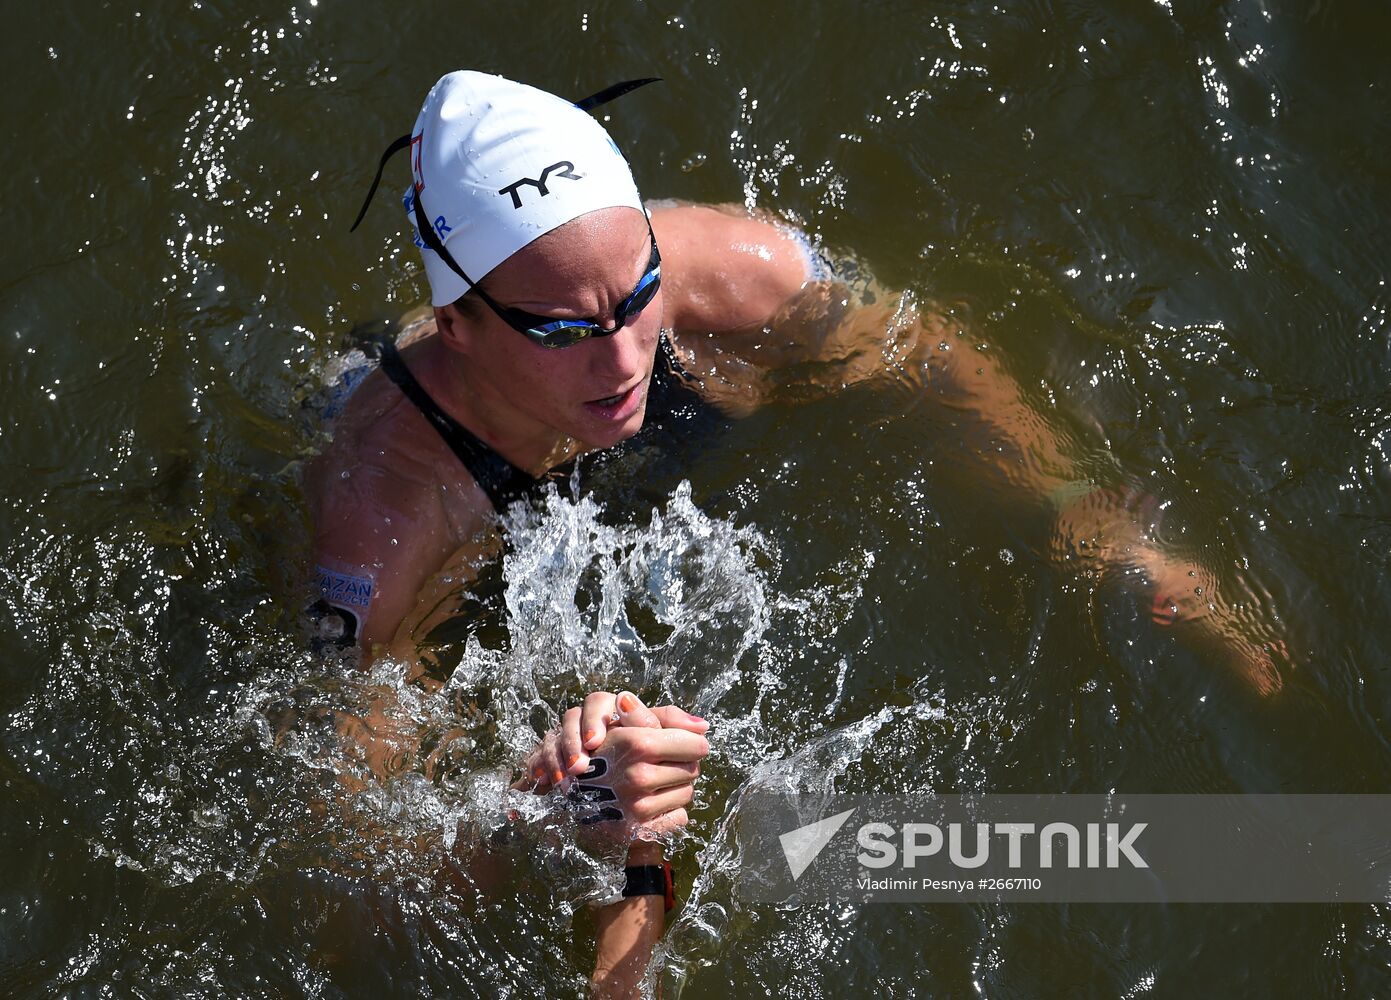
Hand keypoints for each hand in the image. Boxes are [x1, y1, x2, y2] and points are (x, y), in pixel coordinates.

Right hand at [514, 691, 709, 836]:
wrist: (574, 792)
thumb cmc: (605, 752)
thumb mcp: (627, 725)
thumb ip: (665, 717)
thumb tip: (704, 725)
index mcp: (638, 743)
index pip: (696, 745)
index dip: (693, 743)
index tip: (687, 744)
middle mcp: (638, 775)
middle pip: (694, 769)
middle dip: (683, 764)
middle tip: (662, 762)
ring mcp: (638, 806)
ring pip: (688, 793)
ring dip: (677, 786)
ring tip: (654, 781)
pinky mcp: (639, 829)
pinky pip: (680, 816)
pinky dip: (671, 810)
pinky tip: (652, 802)